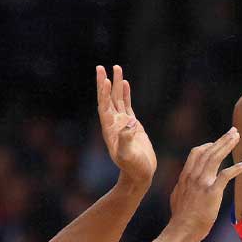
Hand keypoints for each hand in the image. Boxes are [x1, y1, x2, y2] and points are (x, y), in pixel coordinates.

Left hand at [96, 65, 155, 185]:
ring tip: (116, 68)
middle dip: (105, 82)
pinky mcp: (132, 125)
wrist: (140, 175)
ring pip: (117, 99)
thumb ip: (126, 140)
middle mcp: (113, 123)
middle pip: (107, 98)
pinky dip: (126, 93)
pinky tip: (125, 84)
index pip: (104, 106)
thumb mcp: (128, 155)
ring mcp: (122, 123)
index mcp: (110, 129)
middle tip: (101, 67)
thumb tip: (130, 123)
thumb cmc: (133, 167)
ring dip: (116, 84)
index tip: (104, 79)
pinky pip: (127, 105)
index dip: (103, 93)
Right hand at [168, 128, 241, 239]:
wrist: (182, 230)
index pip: (196, 153)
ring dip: (227, 145)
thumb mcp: (177, 196)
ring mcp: (202, 183)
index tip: (217, 143)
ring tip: (238, 138)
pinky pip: (225, 175)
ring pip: (215, 158)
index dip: (208, 145)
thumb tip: (184, 182)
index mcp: (185, 176)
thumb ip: (183, 185)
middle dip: (222, 140)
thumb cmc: (181, 217)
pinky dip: (236, 168)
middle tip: (233, 131)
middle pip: (208, 151)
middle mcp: (193, 176)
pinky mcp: (212, 192)